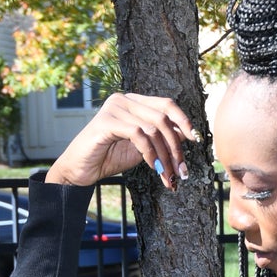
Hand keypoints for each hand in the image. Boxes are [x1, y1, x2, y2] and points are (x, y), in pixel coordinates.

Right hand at [47, 92, 199, 190]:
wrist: (80, 170)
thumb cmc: (109, 158)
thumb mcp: (142, 147)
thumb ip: (159, 138)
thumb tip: (186, 135)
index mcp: (133, 102)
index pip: (166, 104)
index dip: (183, 120)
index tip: (195, 140)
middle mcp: (123, 100)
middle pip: (162, 118)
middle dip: (176, 147)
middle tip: (182, 171)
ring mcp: (114, 108)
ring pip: (153, 128)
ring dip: (165, 156)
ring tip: (169, 176)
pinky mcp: (106, 122)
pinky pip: (138, 135)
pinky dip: (150, 154)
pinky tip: (154, 169)